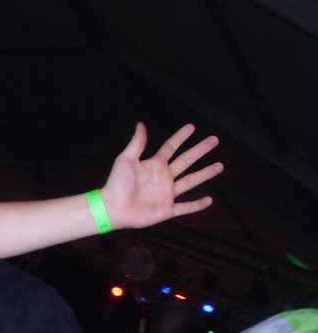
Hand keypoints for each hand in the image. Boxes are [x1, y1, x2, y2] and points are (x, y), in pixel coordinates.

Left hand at [100, 123, 222, 229]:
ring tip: (219, 166)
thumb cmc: (117, 183)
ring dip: (205, 174)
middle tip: (214, 140)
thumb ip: (137, 143)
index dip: (180, 137)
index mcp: (155, 165)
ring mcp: (167, 193)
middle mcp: (164, 177)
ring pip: (190, 182)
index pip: (171, 148)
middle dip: (200, 151)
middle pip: (186, 161)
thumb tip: (140, 123)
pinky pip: (186, 207)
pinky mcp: (167, 209)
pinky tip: (210, 200)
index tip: (192, 127)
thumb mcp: (126, 160)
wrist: (113, 208)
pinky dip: (197, 205)